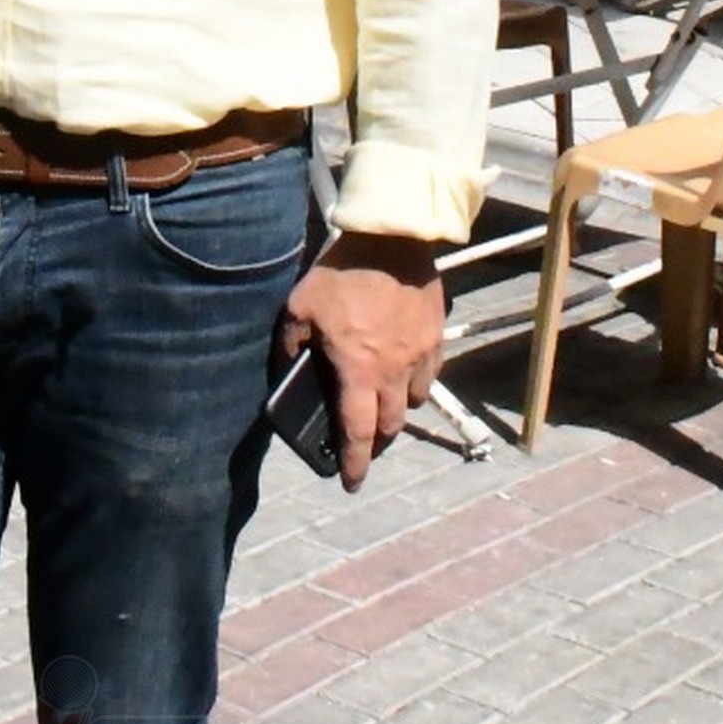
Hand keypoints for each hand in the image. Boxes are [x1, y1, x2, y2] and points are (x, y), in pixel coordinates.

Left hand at [278, 234, 445, 490]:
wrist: (393, 239)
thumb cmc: (342, 274)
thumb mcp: (299, 309)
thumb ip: (290, 347)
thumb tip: (286, 372)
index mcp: (358, 371)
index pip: (358, 434)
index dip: (355, 464)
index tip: (351, 483)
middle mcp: (393, 372)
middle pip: (390, 425)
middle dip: (376, 441)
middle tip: (363, 442)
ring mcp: (419, 355)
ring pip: (411, 401)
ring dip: (395, 411)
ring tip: (380, 404)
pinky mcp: (436, 336)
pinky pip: (428, 374)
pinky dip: (414, 382)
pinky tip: (401, 371)